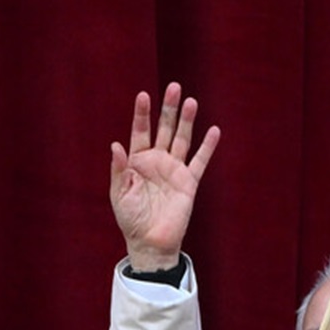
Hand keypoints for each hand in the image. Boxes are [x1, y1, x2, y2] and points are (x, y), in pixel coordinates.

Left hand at [109, 82, 219, 271]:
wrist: (150, 242)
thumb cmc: (131, 220)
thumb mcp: (119, 195)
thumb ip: (119, 170)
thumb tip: (116, 145)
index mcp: (137, 162)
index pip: (140, 132)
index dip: (142, 114)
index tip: (143, 95)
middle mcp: (157, 161)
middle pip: (164, 129)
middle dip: (168, 109)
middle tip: (174, 87)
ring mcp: (174, 170)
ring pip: (183, 140)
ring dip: (187, 121)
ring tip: (191, 101)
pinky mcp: (188, 182)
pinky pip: (199, 161)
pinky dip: (207, 146)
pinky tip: (213, 130)